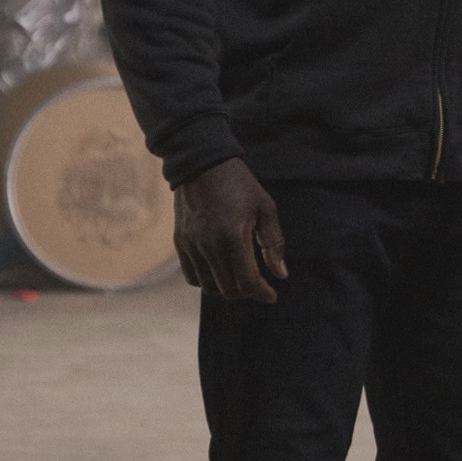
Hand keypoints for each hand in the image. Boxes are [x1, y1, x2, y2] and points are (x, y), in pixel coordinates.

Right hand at [175, 158, 288, 302]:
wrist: (202, 164)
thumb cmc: (239, 184)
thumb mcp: (265, 208)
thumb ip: (273, 243)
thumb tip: (280, 274)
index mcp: (233, 237)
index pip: (247, 281)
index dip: (262, 293)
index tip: (272, 296)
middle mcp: (209, 246)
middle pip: (228, 290)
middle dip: (247, 294)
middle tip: (258, 287)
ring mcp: (192, 246)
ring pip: (209, 287)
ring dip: (227, 290)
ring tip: (240, 281)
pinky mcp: (180, 243)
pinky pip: (192, 276)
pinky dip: (207, 282)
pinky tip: (220, 273)